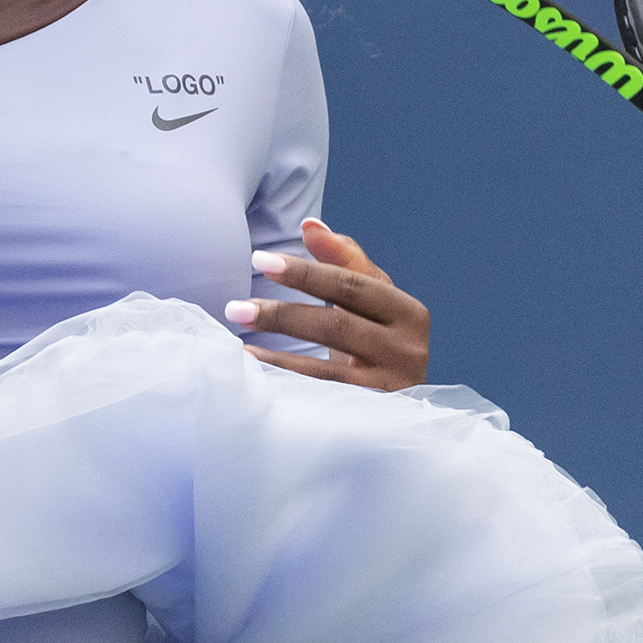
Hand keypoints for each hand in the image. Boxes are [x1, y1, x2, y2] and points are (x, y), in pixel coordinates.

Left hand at [224, 218, 430, 390]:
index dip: (304, 272)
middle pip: (338, 325)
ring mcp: (392, 389)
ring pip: (327, 369)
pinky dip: (286, 383)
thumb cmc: (380, 339)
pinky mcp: (373, 417)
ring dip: (276, 354)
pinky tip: (255, 371)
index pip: (350, 284)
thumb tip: (310, 224)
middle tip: (234, 307)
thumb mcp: (370, 300)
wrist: (405, 403)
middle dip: (282, 315)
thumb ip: (343, 260)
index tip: (259, 260)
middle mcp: (408, 350)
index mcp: (408, 312)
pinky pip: (321, 399)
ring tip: (238, 340)